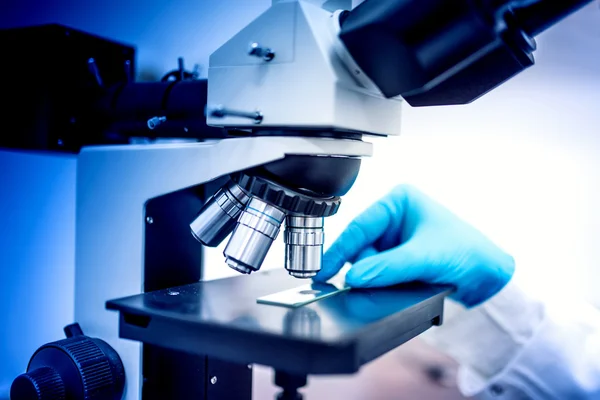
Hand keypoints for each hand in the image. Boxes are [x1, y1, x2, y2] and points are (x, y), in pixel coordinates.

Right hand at [314, 185, 514, 306]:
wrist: (491, 276)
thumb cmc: (468, 251)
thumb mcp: (424, 257)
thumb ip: (387, 267)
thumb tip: (354, 277)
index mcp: (398, 201)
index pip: (359, 226)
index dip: (340, 250)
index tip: (324, 270)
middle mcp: (394, 217)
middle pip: (360, 246)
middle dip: (366, 266)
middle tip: (376, 281)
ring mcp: (396, 239)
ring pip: (367, 262)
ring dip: (377, 276)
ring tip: (403, 280)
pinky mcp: (399, 258)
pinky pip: (378, 272)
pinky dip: (383, 282)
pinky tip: (402, 283)